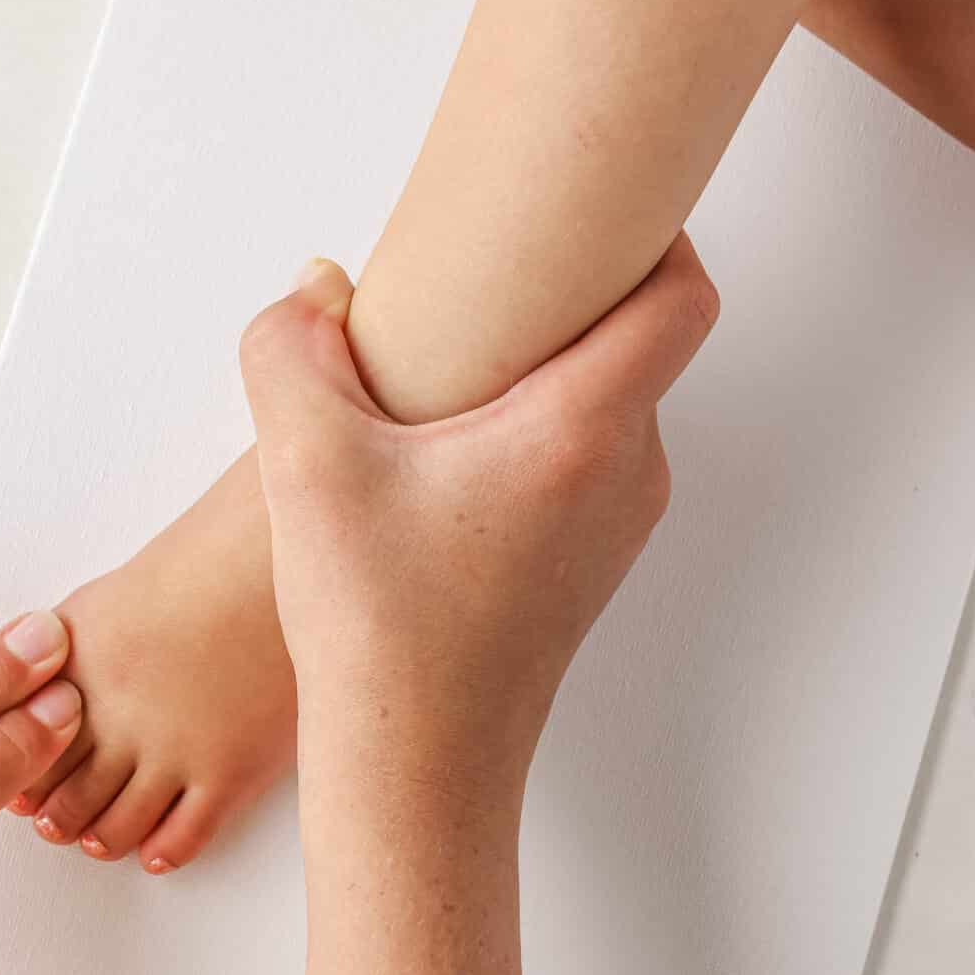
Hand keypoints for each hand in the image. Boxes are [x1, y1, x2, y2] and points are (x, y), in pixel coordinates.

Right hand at [239, 239, 717, 802]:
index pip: (685, 296)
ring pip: (607, 407)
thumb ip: (290, 351)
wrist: (415, 769)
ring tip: (454, 373)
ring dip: (545, 372)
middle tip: (492, 275)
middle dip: (574, 297)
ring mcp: (616, 526)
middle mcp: (626, 472)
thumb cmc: (380, 629)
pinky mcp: (587, 566)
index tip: (597, 204)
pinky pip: (585, 464)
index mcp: (584, 429)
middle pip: (640, 342)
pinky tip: (449, 455)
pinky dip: (536, 435)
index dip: (657, 232)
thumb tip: (311, 294)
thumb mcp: (305, 466)